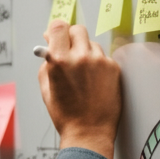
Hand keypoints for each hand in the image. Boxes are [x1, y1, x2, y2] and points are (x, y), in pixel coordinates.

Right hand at [37, 20, 121, 158]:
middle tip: (68, 49)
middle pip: (77, 29)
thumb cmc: (65, 114)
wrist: (89, 132)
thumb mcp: (46, 88)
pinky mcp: (113, 68)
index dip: (54, 30)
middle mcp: (81, 57)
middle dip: (70, 37)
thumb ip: (47, 64)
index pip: (58, 27)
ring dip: (85, 52)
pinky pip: (103, 57)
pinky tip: (93, 81)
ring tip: (82, 73)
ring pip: (91, 44)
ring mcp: (100, 61)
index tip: (53, 36)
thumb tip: (48, 46)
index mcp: (60, 61)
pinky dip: (97, 64)